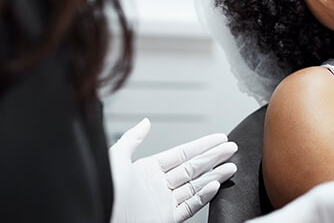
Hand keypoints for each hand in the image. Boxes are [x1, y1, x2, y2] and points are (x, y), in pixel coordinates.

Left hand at [110, 118, 237, 222]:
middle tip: (231, 148)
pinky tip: (215, 185)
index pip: (182, 154)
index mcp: (147, 170)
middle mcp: (158, 186)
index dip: (202, 145)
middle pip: (193, 168)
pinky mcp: (166, 219)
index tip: (219, 138)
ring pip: (196, 186)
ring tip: (231, 166)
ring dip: (215, 175)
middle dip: (214, 157)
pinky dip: (204, 196)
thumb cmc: (105, 193)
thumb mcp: (116, 159)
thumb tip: (145, 122)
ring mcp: (163, 203)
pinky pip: (190, 206)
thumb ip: (132, 139)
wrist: (102, 220)